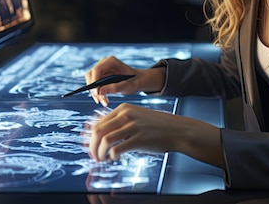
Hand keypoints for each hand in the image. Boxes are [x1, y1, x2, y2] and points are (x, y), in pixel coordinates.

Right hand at [85, 56, 163, 106]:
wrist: (136, 81)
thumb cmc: (133, 81)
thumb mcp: (127, 86)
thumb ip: (114, 88)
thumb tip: (99, 92)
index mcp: (111, 61)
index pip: (97, 70)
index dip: (94, 81)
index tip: (97, 93)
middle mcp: (103, 63)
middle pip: (91, 75)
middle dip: (94, 89)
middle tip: (101, 101)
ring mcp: (101, 69)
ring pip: (91, 81)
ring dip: (95, 93)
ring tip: (104, 103)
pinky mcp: (100, 76)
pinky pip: (94, 85)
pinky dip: (97, 93)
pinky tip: (104, 100)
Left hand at [89, 103, 224, 168]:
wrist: (177, 130)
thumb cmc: (156, 126)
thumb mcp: (136, 118)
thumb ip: (120, 123)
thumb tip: (101, 136)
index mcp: (123, 108)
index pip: (98, 123)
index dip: (91, 138)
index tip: (91, 148)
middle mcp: (126, 115)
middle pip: (98, 131)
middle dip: (92, 146)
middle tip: (94, 156)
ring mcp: (132, 126)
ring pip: (105, 140)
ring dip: (100, 153)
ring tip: (102, 160)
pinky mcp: (139, 138)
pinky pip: (117, 149)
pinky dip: (112, 156)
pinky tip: (115, 158)